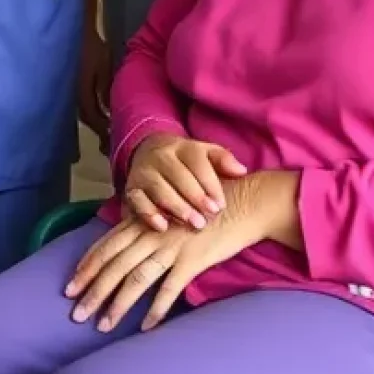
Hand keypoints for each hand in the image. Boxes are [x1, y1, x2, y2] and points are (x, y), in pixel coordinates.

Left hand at [65, 209, 256, 332]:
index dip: (87, 266)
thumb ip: (149, 226)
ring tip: (102, 325)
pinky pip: (169, 289)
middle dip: (93, 290)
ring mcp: (171, 246)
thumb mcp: (171, 211)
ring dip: (117, 305)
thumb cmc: (206, 206)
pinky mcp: (193, 260)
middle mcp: (152, 232)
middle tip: (76, 314)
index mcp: (144, 221)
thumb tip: (128, 245)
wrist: (244, 201)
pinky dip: (156, 309)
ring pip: (136, 279)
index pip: (106, 245)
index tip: (70, 286)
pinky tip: (145, 328)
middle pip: (114, 265)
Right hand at [77, 27, 111, 148]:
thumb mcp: (102, 66)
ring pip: (83, 112)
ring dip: (96, 120)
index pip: (93, 118)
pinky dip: (92, 110)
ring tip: (108, 125)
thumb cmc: (91, 47)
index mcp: (82, 93)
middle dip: (100, 128)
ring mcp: (70, 91)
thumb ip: (105, 88)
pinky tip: (100, 110)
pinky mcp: (70, 86)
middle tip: (113, 136)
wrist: (73, 32)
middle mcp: (74, 96)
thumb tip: (108, 108)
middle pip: (87, 118)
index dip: (104, 129)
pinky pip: (81, 103)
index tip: (115, 135)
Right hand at [125, 133, 247, 231]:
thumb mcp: (205, 154)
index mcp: (181, 146)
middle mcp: (160, 156)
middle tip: (209, 217)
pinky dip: (149, 214)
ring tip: (194, 224)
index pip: (196, 162)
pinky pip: (137, 201)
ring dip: (177, 208)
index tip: (220, 205)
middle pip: (178, 176)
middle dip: (195, 198)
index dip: (210, 184)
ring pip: (159, 189)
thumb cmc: (185, 161)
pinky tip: (163, 227)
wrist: (148, 152)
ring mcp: (143, 172)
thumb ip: (223, 160)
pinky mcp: (131, 188)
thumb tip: (241, 171)